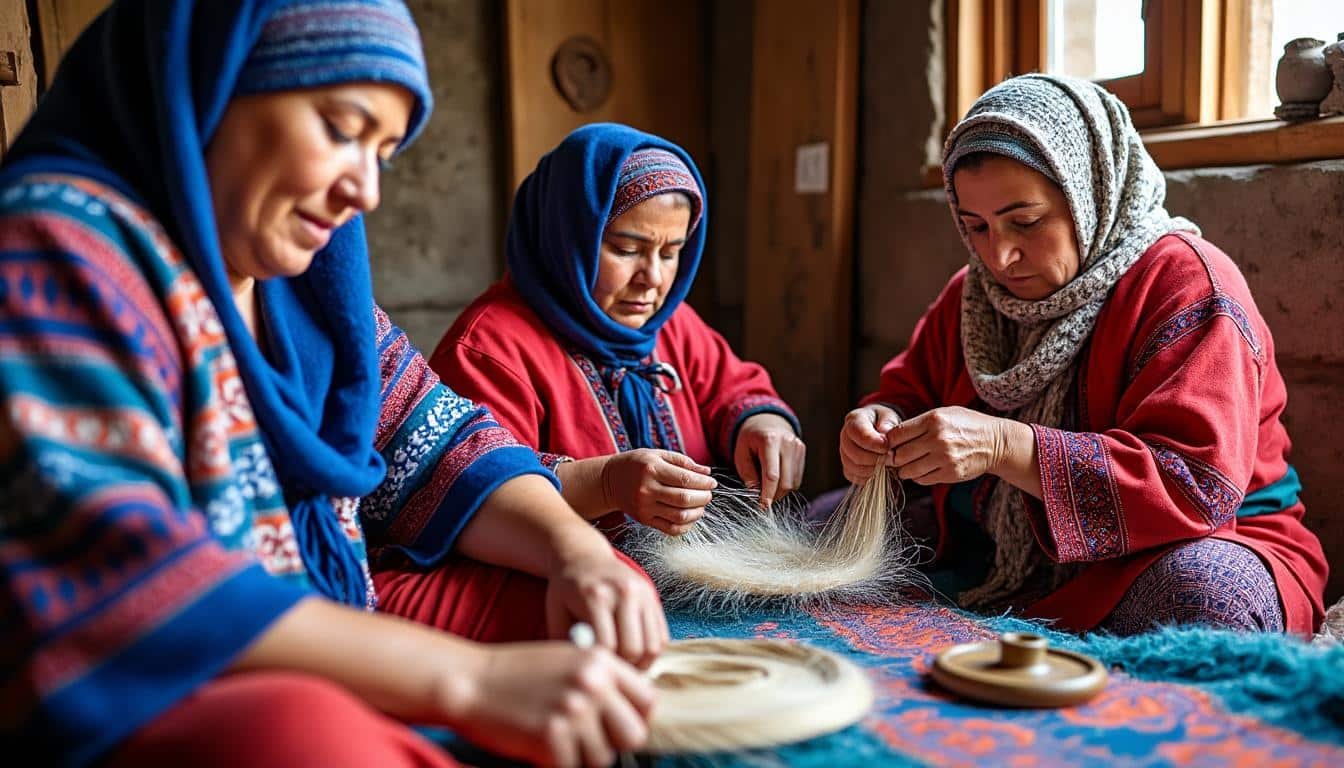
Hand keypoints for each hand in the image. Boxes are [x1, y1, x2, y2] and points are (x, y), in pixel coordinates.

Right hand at [448, 641, 653, 767]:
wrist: (470, 680)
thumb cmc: (517, 673)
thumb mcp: (567, 660)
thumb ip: (601, 680)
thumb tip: (632, 714)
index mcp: (601, 661)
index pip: (647, 700)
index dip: (634, 718)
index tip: (616, 725)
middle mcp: (592, 684)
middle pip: (634, 734)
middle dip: (613, 744)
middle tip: (588, 741)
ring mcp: (573, 710)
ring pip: (603, 758)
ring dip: (582, 757)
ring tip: (558, 742)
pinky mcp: (551, 736)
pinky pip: (571, 767)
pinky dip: (556, 764)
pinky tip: (539, 746)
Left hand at [545, 548, 668, 667]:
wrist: (584, 558)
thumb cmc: (566, 591)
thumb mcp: (556, 613)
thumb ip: (565, 642)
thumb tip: (584, 669)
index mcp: (597, 596)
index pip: (607, 645)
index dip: (601, 663)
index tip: (593, 667)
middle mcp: (625, 592)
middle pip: (633, 649)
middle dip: (622, 667)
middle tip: (609, 670)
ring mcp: (643, 593)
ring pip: (653, 646)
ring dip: (640, 664)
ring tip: (623, 665)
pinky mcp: (653, 597)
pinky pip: (662, 637)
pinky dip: (650, 652)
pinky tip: (634, 653)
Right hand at [602, 448, 716, 534]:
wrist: (610, 480)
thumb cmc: (638, 464)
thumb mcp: (658, 455)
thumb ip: (683, 462)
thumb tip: (707, 473)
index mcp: (652, 469)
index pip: (686, 479)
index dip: (704, 483)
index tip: (712, 483)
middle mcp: (647, 489)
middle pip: (684, 499)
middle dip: (703, 497)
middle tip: (708, 494)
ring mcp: (645, 507)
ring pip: (680, 516)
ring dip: (697, 512)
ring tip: (701, 505)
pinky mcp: (644, 520)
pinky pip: (671, 529)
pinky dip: (686, 526)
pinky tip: (691, 517)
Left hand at [733, 413, 805, 506]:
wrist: (765, 421)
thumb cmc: (749, 439)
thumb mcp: (740, 454)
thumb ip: (748, 474)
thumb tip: (756, 494)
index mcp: (769, 441)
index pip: (772, 475)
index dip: (767, 494)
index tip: (762, 507)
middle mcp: (787, 443)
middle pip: (786, 482)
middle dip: (774, 495)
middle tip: (762, 499)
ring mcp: (798, 446)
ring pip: (793, 482)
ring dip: (780, 491)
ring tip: (767, 486)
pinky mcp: (802, 451)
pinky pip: (797, 478)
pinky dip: (787, 484)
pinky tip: (777, 478)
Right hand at [839, 404, 900, 483]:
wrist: (882, 432)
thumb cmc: (885, 422)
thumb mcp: (889, 417)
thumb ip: (887, 423)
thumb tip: (884, 433)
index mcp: (854, 420)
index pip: (856, 431)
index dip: (871, 441)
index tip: (886, 447)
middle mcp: (845, 437)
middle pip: (853, 452)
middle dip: (874, 458)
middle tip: (891, 458)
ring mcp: (845, 454)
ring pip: (853, 467)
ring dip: (873, 469)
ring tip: (889, 465)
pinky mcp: (849, 468)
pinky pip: (856, 477)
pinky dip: (870, 477)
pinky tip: (882, 472)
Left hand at [886, 405, 1011, 484]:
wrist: (995, 442)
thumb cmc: (966, 425)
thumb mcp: (944, 413)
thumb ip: (919, 423)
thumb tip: (891, 437)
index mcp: (934, 420)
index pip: (897, 434)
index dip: (888, 441)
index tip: (889, 444)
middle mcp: (938, 439)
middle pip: (899, 454)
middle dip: (893, 458)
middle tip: (895, 457)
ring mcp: (945, 458)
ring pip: (908, 470)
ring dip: (904, 470)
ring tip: (908, 465)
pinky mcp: (950, 473)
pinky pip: (923, 479)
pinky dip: (918, 476)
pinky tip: (923, 469)